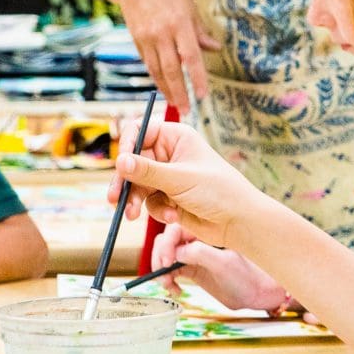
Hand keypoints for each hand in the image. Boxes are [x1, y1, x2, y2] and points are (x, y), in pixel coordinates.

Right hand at [111, 0, 217, 109]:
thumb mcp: (188, 5)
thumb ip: (199, 30)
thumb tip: (215, 49)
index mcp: (179, 23)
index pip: (191, 57)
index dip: (197, 78)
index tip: (203, 95)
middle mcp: (161, 32)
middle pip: (171, 70)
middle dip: (179, 93)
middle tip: (187, 111)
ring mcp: (146, 37)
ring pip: (156, 70)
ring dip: (166, 90)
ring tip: (176, 104)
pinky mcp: (136, 39)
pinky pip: (148, 63)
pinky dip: (156, 77)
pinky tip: (163, 86)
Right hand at [111, 118, 268, 250]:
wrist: (238, 221)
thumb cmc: (218, 191)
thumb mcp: (179, 179)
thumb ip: (147, 172)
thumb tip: (119, 161)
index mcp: (175, 137)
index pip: (140, 132)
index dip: (127, 147)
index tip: (120, 165)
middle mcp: (169, 154)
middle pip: (134, 162)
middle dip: (125, 182)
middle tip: (114, 199)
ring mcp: (168, 177)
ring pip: (138, 185)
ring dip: (136, 201)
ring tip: (133, 215)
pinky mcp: (169, 198)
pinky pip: (150, 202)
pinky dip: (158, 210)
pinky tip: (174, 216)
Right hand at [151, 221, 291, 313]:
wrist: (257, 293)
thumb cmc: (247, 275)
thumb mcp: (223, 263)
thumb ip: (199, 254)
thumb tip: (176, 252)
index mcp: (205, 230)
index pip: (175, 230)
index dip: (167, 245)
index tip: (167, 263)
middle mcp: (196, 239)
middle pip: (166, 242)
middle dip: (160, 258)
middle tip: (163, 277)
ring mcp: (193, 254)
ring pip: (166, 256)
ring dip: (162, 271)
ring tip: (169, 286)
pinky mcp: (192, 269)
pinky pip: (171, 270)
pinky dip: (168, 279)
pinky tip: (175, 290)